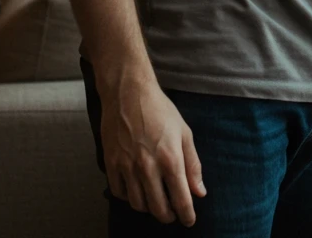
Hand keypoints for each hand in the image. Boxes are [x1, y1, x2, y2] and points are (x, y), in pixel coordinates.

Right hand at [99, 75, 205, 227]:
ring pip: (138, 204)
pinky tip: (136, 190)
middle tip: (172, 213)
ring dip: (148, 208)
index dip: (187, 215)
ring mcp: (127, 166)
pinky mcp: (111, 163)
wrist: (128, 92)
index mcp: (170, 158)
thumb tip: (199, 192)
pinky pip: (119, 193)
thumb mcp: (184, 132)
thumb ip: (193, 164)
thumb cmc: (159, 110)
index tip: (189, 220)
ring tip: (155, 201)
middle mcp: (148, 167)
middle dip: (168, 216)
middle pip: (158, 208)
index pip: (181, 199)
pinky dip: (128, 197)